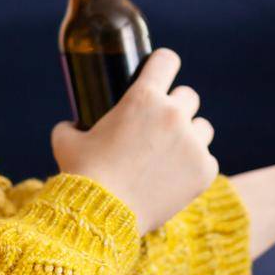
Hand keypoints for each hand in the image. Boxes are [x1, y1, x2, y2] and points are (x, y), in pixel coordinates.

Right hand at [51, 49, 216, 232]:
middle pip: (189, 95)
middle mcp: (173, 114)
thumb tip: (72, 124)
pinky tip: (174, 178)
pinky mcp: (205, 170)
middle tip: (158, 127)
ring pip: (203, 127)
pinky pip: (207, 160)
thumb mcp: (67, 140)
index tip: (162, 73)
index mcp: (144, 98)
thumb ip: (72, 125)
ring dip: (190, 135)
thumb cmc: (83, 173)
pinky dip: (193, 167)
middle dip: (175, 107)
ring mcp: (193, 143)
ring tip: (169, 155)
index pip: (167, 60)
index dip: (164, 64)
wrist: (101, 214)